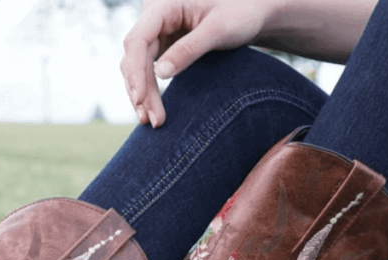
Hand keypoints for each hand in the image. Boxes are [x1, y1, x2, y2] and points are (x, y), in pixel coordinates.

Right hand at [121, 0, 271, 127]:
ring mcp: (158, 33)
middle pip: (135, 57)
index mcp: (164, 6)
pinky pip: (148, 70)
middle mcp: (155, 18)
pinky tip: (151, 109)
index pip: (137, 40)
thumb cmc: (241, 14)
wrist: (252, 13)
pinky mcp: (163, 46)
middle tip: (151, 120)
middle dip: (140, 89)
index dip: (135, 71)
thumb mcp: (219, 30)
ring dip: (142, 94)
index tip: (139, 98)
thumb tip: (159, 74)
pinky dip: (149, 90)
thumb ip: (189, 49)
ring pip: (138, 66)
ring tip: (151, 121)